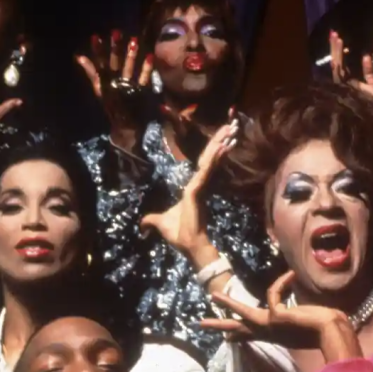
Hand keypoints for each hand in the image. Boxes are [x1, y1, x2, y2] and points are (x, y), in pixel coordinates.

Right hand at [76, 30, 153, 150]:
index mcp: (105, 82)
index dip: (98, 51)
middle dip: (115, 49)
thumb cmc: (112, 105)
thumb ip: (91, 72)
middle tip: (116, 32)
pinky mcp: (141, 93)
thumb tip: (79, 56)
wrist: (125, 126)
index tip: (96, 36)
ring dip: (131, 55)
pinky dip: (147, 69)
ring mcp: (128, 89)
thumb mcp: (99, 89)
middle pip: (115, 64)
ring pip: (129, 69)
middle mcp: (115, 84)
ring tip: (134, 39)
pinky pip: (144, 79)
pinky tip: (150, 56)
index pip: (100, 64)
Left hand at [139, 116, 238, 255]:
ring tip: (231, 130)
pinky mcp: (197, 191)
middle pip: (208, 158)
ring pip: (209, 160)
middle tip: (231, 126)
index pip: (203, 164)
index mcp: (191, 189)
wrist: (188, 245)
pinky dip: (213, 159)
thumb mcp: (160, 223)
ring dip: (219, 144)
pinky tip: (222, 147)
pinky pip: (205, 171)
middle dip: (218, 141)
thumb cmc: (178, 234)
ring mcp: (199, 187)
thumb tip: (141, 225)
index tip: (222, 139)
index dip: (212, 150)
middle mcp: (198, 185)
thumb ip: (151, 221)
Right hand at [200, 271, 362, 360]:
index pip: (253, 334)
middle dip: (220, 325)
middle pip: (240, 327)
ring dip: (229, 303)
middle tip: (201, 324)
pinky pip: (273, 294)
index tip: (228, 340)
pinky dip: (282, 283)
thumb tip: (312, 307)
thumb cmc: (326, 326)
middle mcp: (270, 331)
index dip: (239, 335)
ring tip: (213, 296)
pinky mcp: (276, 317)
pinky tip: (291, 275)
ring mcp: (272, 324)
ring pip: (243, 313)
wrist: (333, 332)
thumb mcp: (309, 320)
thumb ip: (306, 315)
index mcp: (276, 334)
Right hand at [329, 31, 372, 99]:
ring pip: (338, 68)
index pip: (341, 64)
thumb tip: (366, 56)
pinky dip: (347, 69)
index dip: (338, 50)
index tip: (337, 36)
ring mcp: (346, 89)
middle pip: (337, 64)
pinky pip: (345, 80)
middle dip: (335, 48)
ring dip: (337, 54)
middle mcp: (345, 85)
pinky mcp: (350, 93)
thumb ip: (369, 72)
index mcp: (349, 83)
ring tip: (338, 39)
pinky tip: (354, 58)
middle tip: (334, 33)